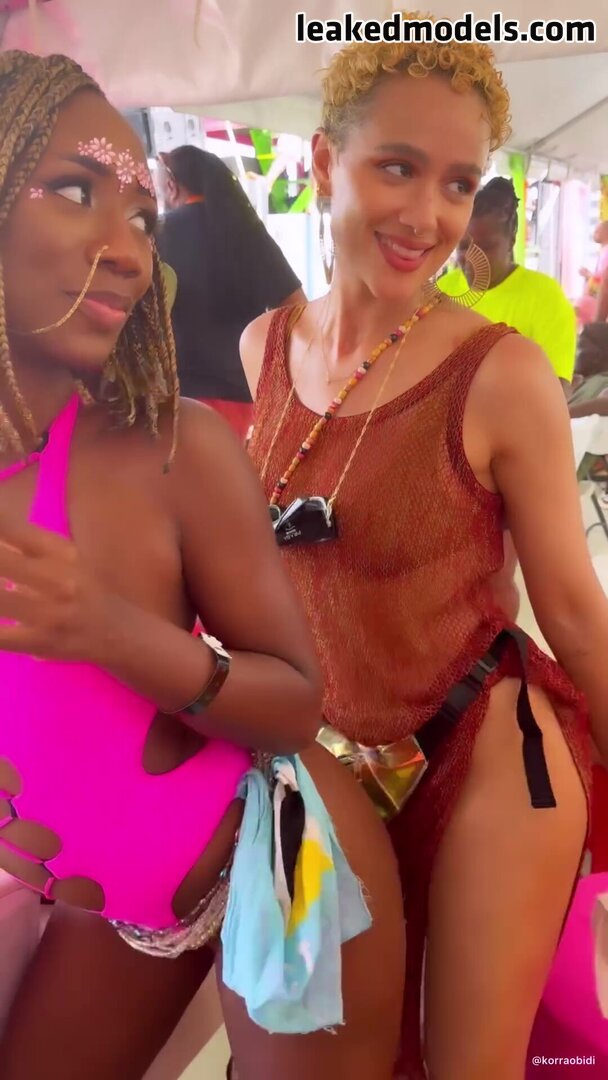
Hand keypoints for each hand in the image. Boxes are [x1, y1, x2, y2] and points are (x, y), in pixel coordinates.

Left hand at [0, 516, 116, 662]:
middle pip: (2, 561)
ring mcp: (49, 613)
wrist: (122, 633)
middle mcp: (57, 580)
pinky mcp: (41, 642)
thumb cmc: (90, 592)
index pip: (15, 531)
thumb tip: (0, 534)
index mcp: (61, 556)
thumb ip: (32, 548)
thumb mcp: (69, 561)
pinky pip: (1, 634)